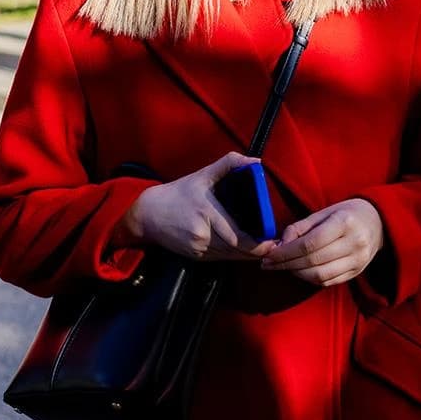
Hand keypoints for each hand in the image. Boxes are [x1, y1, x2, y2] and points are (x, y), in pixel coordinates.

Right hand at [119, 152, 275, 260]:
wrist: (147, 214)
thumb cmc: (177, 193)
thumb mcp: (202, 175)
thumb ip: (228, 164)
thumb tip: (254, 160)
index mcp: (206, 211)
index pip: (236, 234)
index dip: (256, 242)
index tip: (271, 241)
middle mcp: (201, 233)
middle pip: (235, 249)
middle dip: (256, 251)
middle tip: (273, 248)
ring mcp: (197, 247)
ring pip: (229, 256)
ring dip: (246, 256)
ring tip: (264, 252)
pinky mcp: (194, 256)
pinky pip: (219, 258)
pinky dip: (233, 256)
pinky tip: (244, 253)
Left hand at [261, 198, 383, 286]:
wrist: (378, 222)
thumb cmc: (345, 214)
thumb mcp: (323, 212)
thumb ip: (299, 228)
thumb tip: (278, 245)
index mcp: (344, 223)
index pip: (310, 243)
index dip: (286, 252)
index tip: (268, 255)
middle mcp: (354, 243)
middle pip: (313, 261)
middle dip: (286, 264)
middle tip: (268, 264)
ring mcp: (358, 260)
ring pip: (320, 275)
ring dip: (296, 273)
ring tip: (282, 267)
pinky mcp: (357, 272)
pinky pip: (328, 281)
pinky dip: (309, 279)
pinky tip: (299, 271)